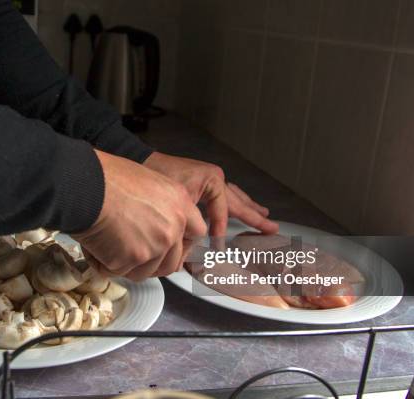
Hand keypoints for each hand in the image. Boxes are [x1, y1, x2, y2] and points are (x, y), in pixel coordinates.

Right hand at [73, 150, 206, 280]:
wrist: (85, 185)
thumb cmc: (107, 178)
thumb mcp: (147, 182)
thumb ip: (160, 206)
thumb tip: (154, 223)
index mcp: (180, 202)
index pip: (197, 232)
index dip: (183, 244)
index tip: (173, 249)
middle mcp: (173, 226)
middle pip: (172, 261)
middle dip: (153, 264)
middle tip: (134, 257)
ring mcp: (155, 245)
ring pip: (146, 271)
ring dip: (128, 265)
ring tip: (107, 246)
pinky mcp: (133, 259)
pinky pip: (120, 272)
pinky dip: (105, 264)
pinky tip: (94, 247)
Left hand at [143, 152, 278, 235]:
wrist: (142, 161)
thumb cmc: (157, 177)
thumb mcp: (177, 203)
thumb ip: (191, 226)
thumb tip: (196, 250)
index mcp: (213, 180)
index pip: (224, 212)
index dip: (221, 230)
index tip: (218, 245)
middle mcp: (214, 178)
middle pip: (239, 202)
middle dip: (255, 216)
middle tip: (271, 228)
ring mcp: (209, 179)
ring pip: (234, 196)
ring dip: (248, 207)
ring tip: (262, 214)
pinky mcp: (201, 181)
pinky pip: (223, 194)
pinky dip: (232, 202)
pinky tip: (236, 205)